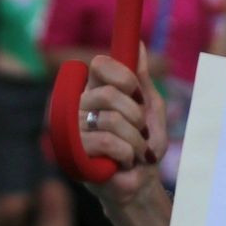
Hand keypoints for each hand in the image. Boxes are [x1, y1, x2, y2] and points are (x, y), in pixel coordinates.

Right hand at [78, 43, 167, 209]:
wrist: (142, 182)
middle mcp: (81, 105)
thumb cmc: (145, 143)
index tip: (137, 92)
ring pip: (110, 121)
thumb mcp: (150, 106)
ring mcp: (75, 129)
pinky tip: (124, 162)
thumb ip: (142, 77)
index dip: (121, 75)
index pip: (99, 65)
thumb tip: (139, 44)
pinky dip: (127, 154)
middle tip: (140, 131)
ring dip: (135, 140)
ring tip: (135, 152)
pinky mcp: (75, 154)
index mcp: (97, 89)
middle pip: (108, 94)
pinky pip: (107, 143)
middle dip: (135, 116)